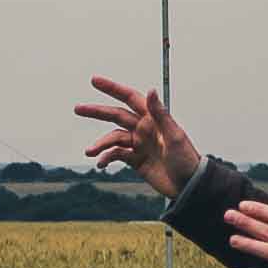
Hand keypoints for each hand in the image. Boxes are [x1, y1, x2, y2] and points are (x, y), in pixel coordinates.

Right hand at [74, 76, 200, 197]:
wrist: (189, 186)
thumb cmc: (186, 159)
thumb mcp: (174, 136)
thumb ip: (160, 114)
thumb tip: (150, 90)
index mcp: (153, 118)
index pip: (130, 98)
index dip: (112, 88)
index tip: (94, 80)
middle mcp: (144, 128)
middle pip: (116, 115)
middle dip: (96, 112)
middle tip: (78, 108)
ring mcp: (139, 144)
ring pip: (113, 138)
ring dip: (100, 144)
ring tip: (89, 151)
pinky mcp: (136, 160)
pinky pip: (116, 155)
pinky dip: (107, 158)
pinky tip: (101, 164)